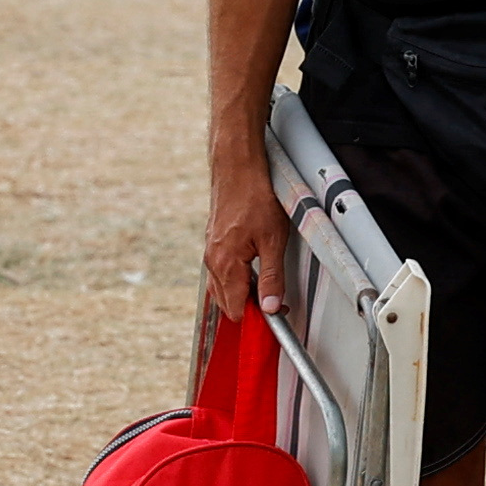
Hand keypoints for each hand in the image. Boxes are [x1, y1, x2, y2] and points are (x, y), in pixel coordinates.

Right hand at [202, 156, 293, 326]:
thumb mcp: (273, 240)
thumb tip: (270, 307)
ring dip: (242, 293)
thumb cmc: (255, 197)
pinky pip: (220, 273)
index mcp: (225, 264)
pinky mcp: (212, 244)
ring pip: (222, 289)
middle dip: (249, 307)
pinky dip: (234, 279)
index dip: (257, 317)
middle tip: (275, 300)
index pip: (236, 310)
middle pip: (226, 303)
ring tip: (265, 286)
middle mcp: (212, 262)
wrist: (237, 168)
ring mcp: (210, 252)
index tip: (275, 312)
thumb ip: (272, 277)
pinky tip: (251, 270)